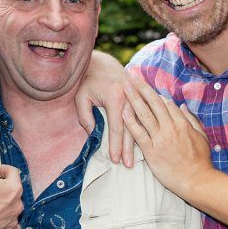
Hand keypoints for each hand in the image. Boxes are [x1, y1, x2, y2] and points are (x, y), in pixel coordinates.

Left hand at [76, 51, 133, 167]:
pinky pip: (144, 117)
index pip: (117, 127)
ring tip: (136, 159)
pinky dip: (144, 131)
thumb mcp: (81, 97)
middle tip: (128, 165)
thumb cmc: (89, 81)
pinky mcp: (140, 98)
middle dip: (129, 149)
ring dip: (138, 143)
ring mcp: (137, 97)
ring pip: (140, 124)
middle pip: (131, 129)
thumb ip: (85, 116)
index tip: (115, 159)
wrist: (102, 63)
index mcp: (115, 97)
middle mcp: (130, 98)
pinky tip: (146, 143)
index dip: (116, 145)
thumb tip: (93, 134)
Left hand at [122, 75, 212, 199]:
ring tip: (123, 86)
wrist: (197, 180)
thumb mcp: (201, 137)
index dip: (154, 93)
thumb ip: (191, 120)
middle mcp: (170, 127)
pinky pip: (138, 133)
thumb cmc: (201, 161)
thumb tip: (182, 106)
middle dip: (141, 87)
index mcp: (182, 123)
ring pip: (144, 114)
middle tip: (131, 75)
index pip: (166, 103)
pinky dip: (130, 121)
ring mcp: (160, 139)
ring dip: (133, 98)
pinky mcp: (152, 151)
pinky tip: (122, 111)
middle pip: (153, 102)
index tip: (144, 84)